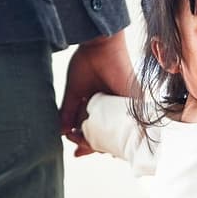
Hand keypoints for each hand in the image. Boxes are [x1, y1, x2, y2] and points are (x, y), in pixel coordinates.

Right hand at [62, 31, 135, 154]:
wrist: (99, 46)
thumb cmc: (88, 63)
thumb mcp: (75, 93)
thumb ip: (68, 113)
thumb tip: (63, 133)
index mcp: (102, 104)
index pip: (96, 128)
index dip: (86, 142)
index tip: (75, 152)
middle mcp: (114, 108)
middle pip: (106, 134)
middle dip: (91, 146)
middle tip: (78, 151)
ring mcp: (124, 107)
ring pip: (115, 133)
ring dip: (99, 143)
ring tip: (83, 145)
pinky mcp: (133, 103)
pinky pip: (128, 126)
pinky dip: (116, 137)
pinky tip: (108, 148)